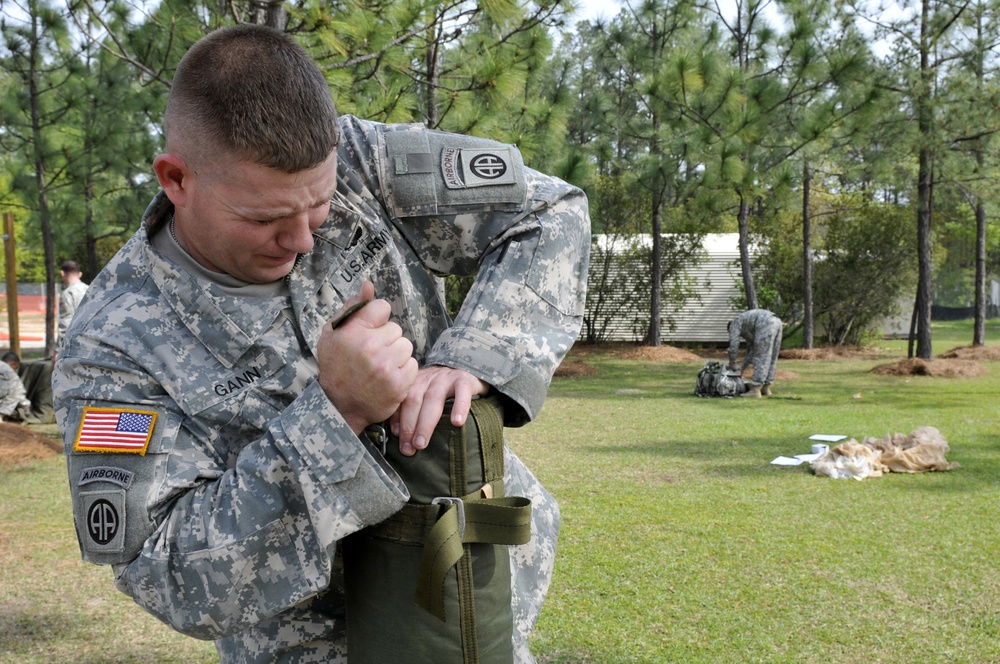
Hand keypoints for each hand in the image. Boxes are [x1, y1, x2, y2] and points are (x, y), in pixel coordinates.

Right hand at [317, 281, 417, 433]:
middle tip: (372, 354)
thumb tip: (369, 285)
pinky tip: (388, 376)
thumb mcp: (333, 333)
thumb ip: (352, 307)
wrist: (339, 405)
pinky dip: (403, 370)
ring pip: (406, 346)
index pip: (383, 307)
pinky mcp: (399, 384)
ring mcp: (386, 367)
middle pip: (396, 328)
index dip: (377, 320)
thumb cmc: (335, 365)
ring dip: (396, 354)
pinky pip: (413, 364)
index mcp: (354, 331)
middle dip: (387, 339)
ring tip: (380, 365)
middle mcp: (371, 347)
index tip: (369, 332)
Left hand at [389, 365, 488, 456]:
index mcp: (414, 382)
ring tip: (421, 443)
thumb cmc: (442, 390)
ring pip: (433, 399)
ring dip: (425, 424)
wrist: (467, 371)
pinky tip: (457, 422)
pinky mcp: (465, 379)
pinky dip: (459, 407)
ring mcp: (446, 378)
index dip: (396, 418)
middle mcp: (427, 378)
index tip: (396, 436)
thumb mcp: (424, 395)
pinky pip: (462, 392)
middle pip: (414, 400)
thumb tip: (397, 433)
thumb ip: (410, 409)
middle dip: (408, 426)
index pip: (401, 400)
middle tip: (408, 448)